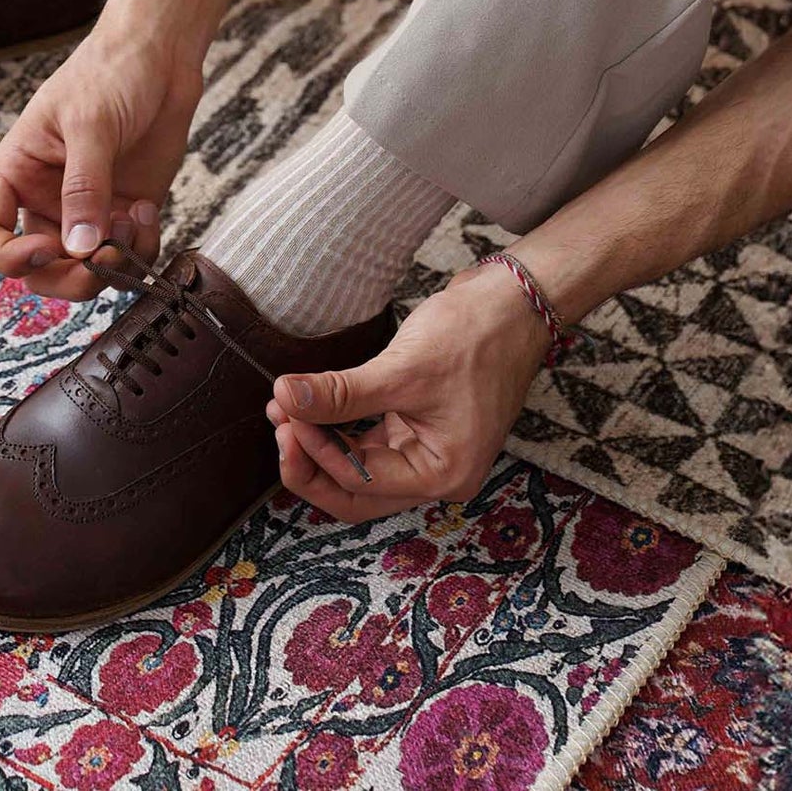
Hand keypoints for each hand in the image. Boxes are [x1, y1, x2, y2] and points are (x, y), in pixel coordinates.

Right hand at [0, 16, 202, 301]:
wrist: (160, 55)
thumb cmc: (110, 71)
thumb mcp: (89, 124)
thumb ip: (84, 187)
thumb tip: (79, 249)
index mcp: (18, 173)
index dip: (6, 256)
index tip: (46, 249)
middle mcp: (47, 198)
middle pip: (38, 269)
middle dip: (69, 278)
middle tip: (103, 262)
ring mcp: (88, 210)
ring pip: (84, 271)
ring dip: (111, 264)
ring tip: (134, 222)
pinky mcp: (126, 213)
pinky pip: (128, 255)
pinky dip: (140, 248)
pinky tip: (147, 212)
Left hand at [267, 262, 550, 521]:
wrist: (513, 301)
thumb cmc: (474, 336)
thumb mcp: (401, 368)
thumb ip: (340, 393)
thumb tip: (285, 398)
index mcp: (441, 474)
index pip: (359, 483)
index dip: (315, 452)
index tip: (286, 411)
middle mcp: (436, 473)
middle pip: (356, 490)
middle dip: (312, 461)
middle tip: (278, 423)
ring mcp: (427, 449)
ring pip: (358, 467)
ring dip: (320, 441)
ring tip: (284, 408)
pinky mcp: (418, 423)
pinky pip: (367, 440)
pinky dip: (337, 425)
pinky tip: (310, 403)